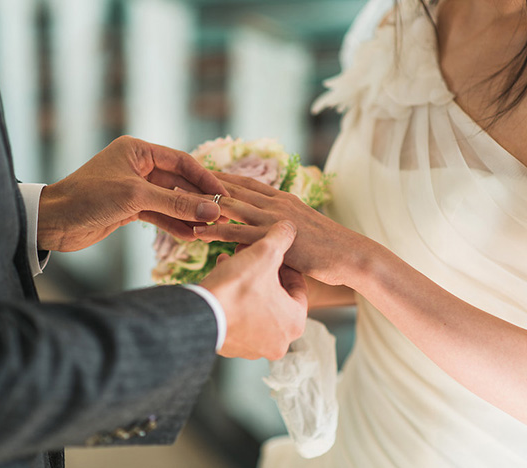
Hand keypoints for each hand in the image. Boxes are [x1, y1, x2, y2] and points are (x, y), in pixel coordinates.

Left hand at [36, 136, 228, 251]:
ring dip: (187, 215)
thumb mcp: (135, 198)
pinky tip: (189, 236)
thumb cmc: (88, 198)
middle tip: (221, 216)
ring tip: (208, 231)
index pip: (181, 161)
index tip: (224, 195)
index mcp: (137, 151)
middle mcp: (137, 166)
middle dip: (198, 200)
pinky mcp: (129, 208)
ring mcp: (134, 188)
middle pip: (178, 182)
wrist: (52, 222)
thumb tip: (212, 210)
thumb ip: (175, 203)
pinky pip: (159, 214)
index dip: (205, 178)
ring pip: (170, 200)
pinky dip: (173, 225)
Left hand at [193, 172, 364, 286]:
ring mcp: (274, 218)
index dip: (220, 177)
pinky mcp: (273, 238)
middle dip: (203, 183)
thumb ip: (282, 227)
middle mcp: (275, 202)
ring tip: (177, 199)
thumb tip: (268, 234)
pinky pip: (237, 233)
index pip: (245, 182)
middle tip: (176, 178)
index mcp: (282, 198)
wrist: (350, 254)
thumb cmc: (329, 247)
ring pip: (231, 206)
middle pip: (232, 188)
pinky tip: (196, 231)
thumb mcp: (302, 229)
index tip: (197, 172)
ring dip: (203, 202)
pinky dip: (215, 231)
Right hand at [200, 221, 307, 359]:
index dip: (285, 264)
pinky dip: (233, 298)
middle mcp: (279, 341)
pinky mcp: (231, 347)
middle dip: (264, 272)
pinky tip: (222, 276)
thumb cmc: (237, 287)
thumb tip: (289, 227)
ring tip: (234, 261)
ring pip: (256, 306)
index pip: (298, 288)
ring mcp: (254, 348)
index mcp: (295, 323)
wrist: (198, 314)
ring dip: (247, 284)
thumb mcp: (264, 253)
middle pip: (276, 297)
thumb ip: (281, 238)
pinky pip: (238, 317)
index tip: (274, 252)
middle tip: (252, 255)